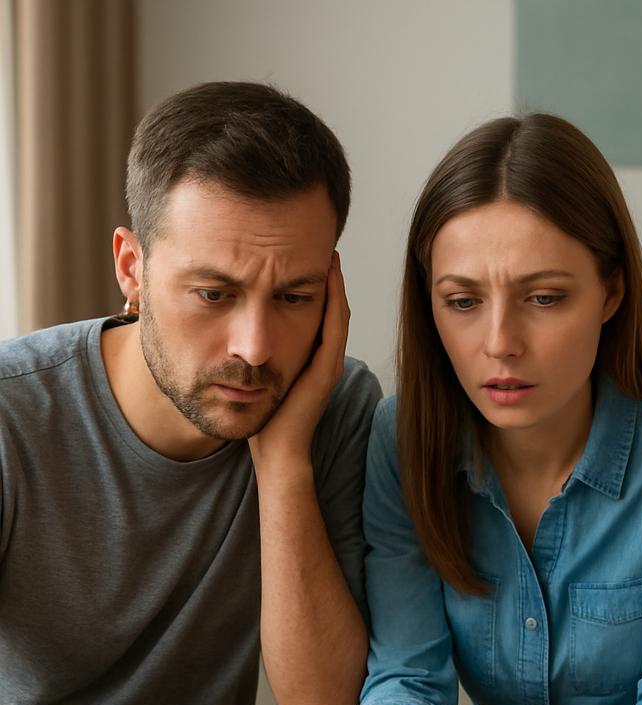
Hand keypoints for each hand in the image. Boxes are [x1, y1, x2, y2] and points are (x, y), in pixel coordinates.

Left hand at [248, 250, 349, 468]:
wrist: (276, 451)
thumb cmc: (263, 420)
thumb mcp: (257, 379)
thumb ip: (254, 358)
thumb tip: (234, 337)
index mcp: (310, 358)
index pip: (317, 313)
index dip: (313, 286)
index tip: (302, 258)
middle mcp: (324, 358)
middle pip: (331, 308)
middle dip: (328, 279)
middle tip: (321, 248)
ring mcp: (329, 363)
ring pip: (338, 313)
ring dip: (335, 283)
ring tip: (330, 256)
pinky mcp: (326, 369)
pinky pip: (335, 326)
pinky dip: (335, 300)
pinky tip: (330, 277)